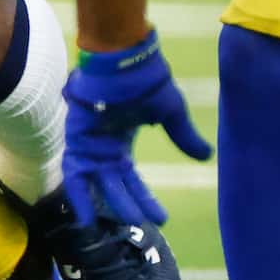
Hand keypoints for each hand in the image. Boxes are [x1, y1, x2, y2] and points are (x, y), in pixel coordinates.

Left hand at [63, 33, 212, 226]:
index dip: (144, 198)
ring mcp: (87, 140)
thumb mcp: (170, 112)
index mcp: (121, 140)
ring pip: (96, 182)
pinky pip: (74, 171)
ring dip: (109, 203)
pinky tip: (86, 217)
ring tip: (129, 221)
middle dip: (130, 205)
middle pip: (114, 184)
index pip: (131, 179)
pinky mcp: (76, 135)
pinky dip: (79, 194)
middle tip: (147, 223)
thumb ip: (184, 136)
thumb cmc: (145, 77)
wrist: (123, 55)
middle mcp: (102, 145)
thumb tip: (206, 156)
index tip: (161, 217)